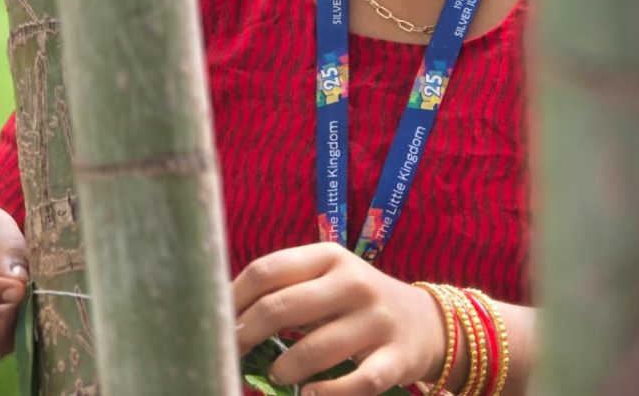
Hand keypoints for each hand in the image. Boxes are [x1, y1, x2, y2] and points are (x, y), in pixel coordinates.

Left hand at [234, 242, 445, 394]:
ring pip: (312, 350)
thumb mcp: (326, 280)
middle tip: (233, 354)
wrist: (423, 322)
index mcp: (330, 256)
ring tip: (278, 374)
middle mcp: (354, 282)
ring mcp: (376, 320)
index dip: (232, 300)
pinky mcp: (395, 358)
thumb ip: (284, 289)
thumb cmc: (355, 302)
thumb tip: (221, 314)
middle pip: (281, 307)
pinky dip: (327, 395)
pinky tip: (310, 395)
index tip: (215, 324)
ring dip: (283, 370)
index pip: (266, 270)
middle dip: (245, 335)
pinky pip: (355, 384)